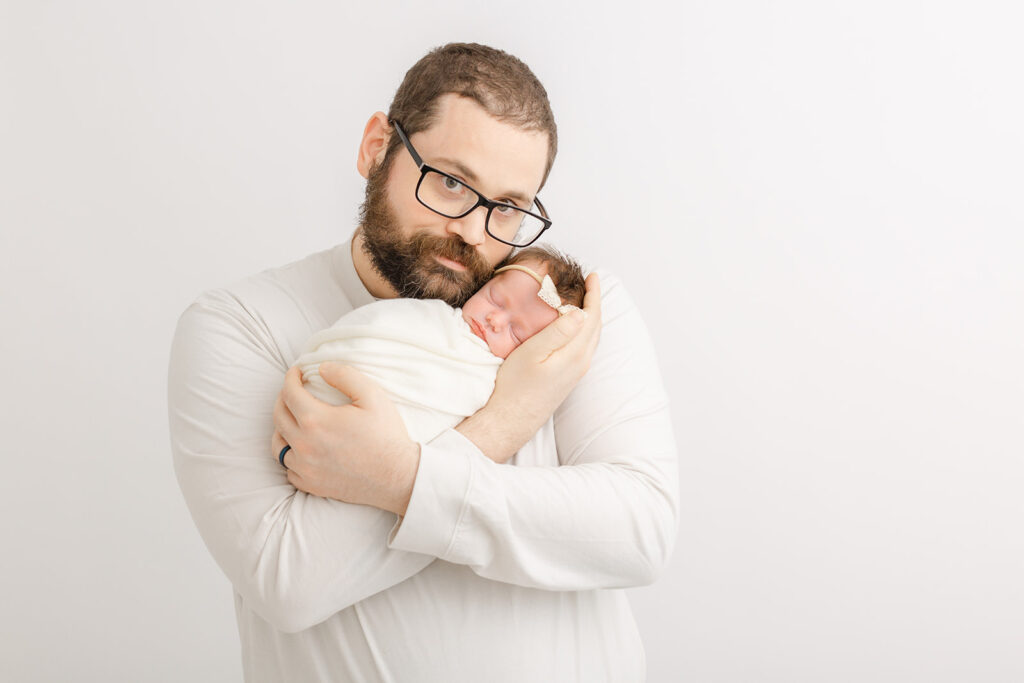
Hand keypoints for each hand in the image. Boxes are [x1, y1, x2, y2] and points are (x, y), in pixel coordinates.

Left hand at [272, 363, 420, 515]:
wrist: (398, 477)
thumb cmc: (386, 435)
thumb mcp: (372, 396)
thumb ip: (345, 375)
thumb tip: (322, 369)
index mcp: (316, 421)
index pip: (289, 393)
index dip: (291, 378)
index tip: (297, 372)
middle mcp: (304, 445)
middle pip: (279, 416)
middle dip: (283, 398)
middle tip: (294, 391)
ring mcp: (306, 468)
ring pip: (278, 445)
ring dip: (283, 427)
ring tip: (294, 419)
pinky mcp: (312, 485)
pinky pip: (289, 469)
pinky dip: (291, 455)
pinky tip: (303, 449)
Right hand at [457, 272, 601, 461]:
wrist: (512, 419)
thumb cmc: (516, 385)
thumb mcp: (532, 353)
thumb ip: (557, 332)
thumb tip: (581, 312)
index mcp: (575, 354)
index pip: (592, 317)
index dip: (594, 294)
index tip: (593, 276)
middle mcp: (581, 363)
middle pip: (596, 326)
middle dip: (595, 302)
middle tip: (590, 282)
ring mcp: (577, 372)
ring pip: (591, 337)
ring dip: (591, 315)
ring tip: (585, 298)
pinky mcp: (569, 377)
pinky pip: (584, 346)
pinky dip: (584, 329)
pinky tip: (574, 326)